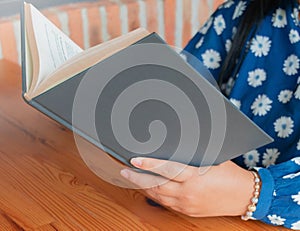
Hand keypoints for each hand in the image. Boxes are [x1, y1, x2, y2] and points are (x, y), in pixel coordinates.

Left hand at [120, 158, 254, 216]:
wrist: (244, 196)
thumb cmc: (230, 174)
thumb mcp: (211, 159)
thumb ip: (191, 155)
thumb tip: (173, 147)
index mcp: (195, 177)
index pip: (167, 169)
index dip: (149, 164)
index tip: (134, 160)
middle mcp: (188, 193)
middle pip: (156, 186)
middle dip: (137, 178)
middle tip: (124, 171)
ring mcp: (187, 204)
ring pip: (158, 196)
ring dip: (143, 187)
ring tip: (131, 179)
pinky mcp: (188, 211)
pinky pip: (166, 204)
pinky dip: (155, 196)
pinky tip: (148, 189)